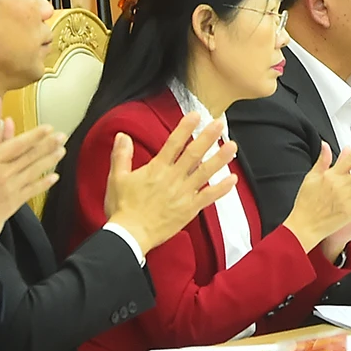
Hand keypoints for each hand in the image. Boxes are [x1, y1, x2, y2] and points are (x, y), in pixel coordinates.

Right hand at [0, 112, 65, 269]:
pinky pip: (31, 192)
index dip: (35, 135)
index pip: (17, 144)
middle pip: (30, 157)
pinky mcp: (10, 206)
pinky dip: (43, 184)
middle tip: (63, 135)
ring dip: (49, 161)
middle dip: (48, 145)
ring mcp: (9, 191)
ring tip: (62, 151)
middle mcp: (2, 175)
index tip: (48, 128)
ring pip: (34, 172)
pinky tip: (53, 177)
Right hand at [102, 114, 236, 252]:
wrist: (130, 235)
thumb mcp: (117, 178)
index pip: (173, 143)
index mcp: (156, 169)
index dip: (185, 128)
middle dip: (208, 137)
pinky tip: (233, 179)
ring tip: (232, 146)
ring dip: (220, 159)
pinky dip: (222, 188)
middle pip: (193, 154)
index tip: (196, 115)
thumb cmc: (122, 208)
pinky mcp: (189, 209)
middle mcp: (173, 178)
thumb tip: (122, 136)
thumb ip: (121, 155)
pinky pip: (209, 197)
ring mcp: (183, 194)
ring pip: (205, 172)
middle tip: (219, 123)